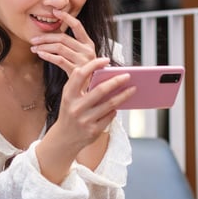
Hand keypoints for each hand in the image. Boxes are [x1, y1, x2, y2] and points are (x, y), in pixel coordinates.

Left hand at [30, 9, 95, 76]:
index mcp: (89, 44)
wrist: (91, 90)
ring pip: (59, 48)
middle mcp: (88, 51)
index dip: (66, 18)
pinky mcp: (77, 71)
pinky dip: (47, 56)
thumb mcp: (82, 56)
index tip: (55, 11)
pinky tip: (40, 54)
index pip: (78, 26)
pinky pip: (59, 60)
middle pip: (63, 38)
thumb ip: (72, 46)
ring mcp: (83, 61)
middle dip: (46, 37)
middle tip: (33, 39)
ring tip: (34, 48)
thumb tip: (52, 37)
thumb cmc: (84, 73)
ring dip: (44, 46)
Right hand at [36, 57, 135, 182]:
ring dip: (123, 95)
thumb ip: (81, 85)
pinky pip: (110, 116)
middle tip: (128, 75)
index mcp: (68, 95)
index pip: (80, 74)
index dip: (93, 65)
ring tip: (133, 89)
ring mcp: (84, 120)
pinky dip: (115, 109)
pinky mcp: (93, 131)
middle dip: (116, 81)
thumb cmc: (70, 112)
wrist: (64, 139)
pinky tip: (119, 105)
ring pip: (110, 104)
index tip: (106, 60)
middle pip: (100, 90)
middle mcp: (75, 108)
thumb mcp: (69, 97)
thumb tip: (105, 72)